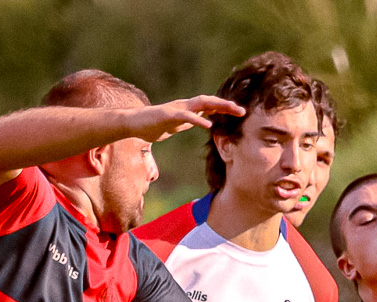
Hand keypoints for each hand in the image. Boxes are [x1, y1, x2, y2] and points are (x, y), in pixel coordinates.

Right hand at [125, 96, 245, 142]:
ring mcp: (176, 108)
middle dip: (227, 105)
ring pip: (201, 103)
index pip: (210, 106)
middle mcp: (184, 105)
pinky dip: (198, 119)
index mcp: (188, 109)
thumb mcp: (177, 125)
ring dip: (218, 106)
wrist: (133, 124)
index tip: (240, 113)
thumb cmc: (154, 125)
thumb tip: (201, 122)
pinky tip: (208, 124)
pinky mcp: (168, 114)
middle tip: (243, 111)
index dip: (225, 108)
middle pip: (210, 102)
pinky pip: (186, 116)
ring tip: (232, 109)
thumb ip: (189, 122)